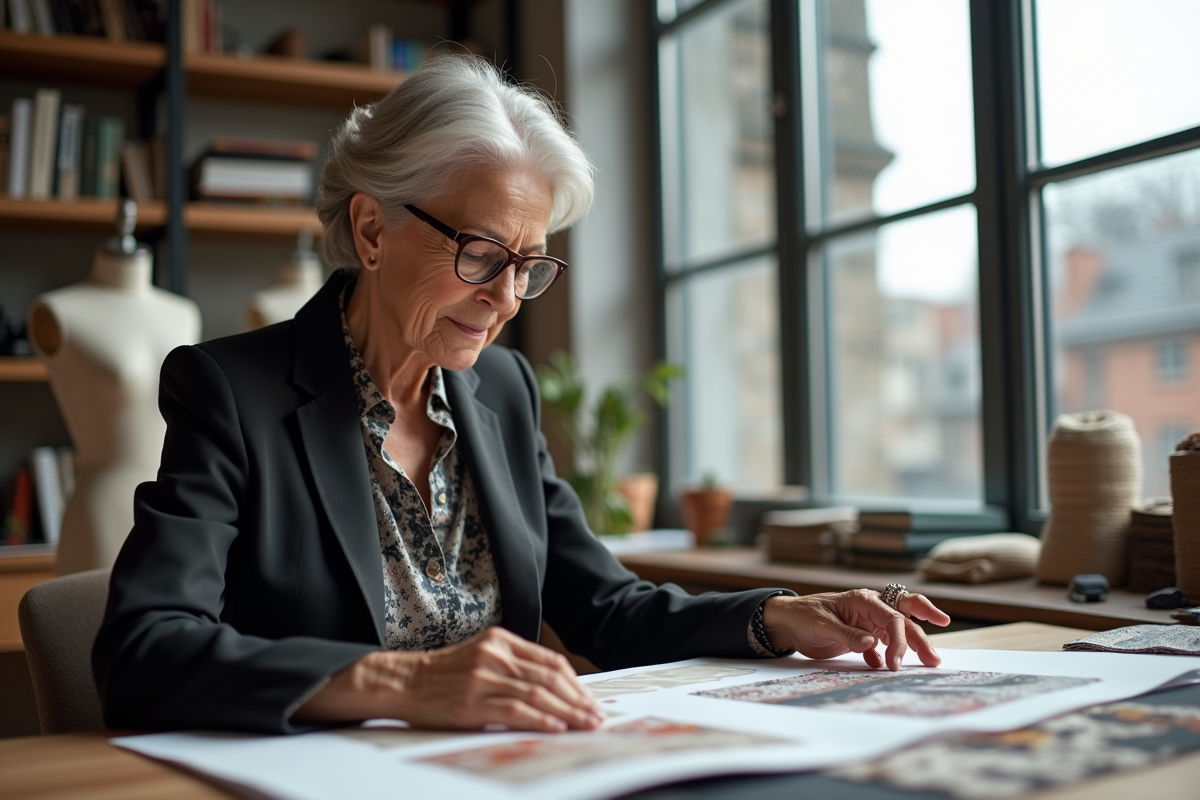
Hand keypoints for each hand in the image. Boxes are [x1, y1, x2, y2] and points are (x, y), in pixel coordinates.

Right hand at [293, 627, 604, 731]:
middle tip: (597, 718)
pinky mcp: (472, 700)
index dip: (575, 684)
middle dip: (578, 700)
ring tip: (586, 726)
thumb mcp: (481, 659)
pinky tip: (556, 728)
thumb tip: (553, 692)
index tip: (591, 701)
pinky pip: (515, 710)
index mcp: (501, 641)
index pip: (550, 661)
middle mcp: (495, 654)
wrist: (403, 681)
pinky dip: (540, 720)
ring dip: (567, 713)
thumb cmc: (444, 676)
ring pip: (537, 694)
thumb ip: (513, 668)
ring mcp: (483, 676)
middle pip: (549, 678)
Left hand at [760, 590, 950, 670]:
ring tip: (929, 661)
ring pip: (896, 632)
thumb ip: (847, 634)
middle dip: (921, 637)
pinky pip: (880, 645)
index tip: (896, 663)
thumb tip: (872, 643)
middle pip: (904, 619)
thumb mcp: (822, 625)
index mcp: (863, 600)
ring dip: (911, 646)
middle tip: (935, 659)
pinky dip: (885, 655)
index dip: (900, 640)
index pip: (892, 617)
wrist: (786, 622)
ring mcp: (866, 623)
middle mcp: (870, 609)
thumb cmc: (803, 616)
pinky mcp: (860, 637)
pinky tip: (884, 666)